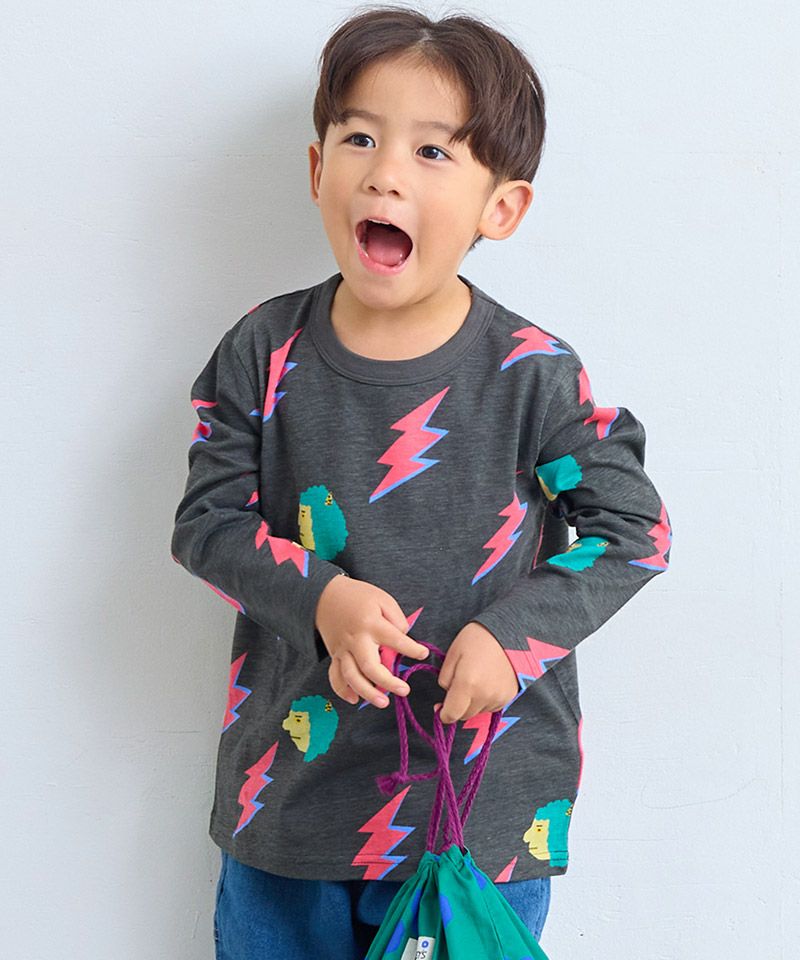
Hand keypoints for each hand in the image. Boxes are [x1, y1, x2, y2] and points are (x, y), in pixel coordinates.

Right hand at [315, 574, 429, 708]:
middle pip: (370, 666)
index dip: (411, 648)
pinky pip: (335, 677)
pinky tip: (354, 699)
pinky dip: (342, 690)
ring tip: (382, 702)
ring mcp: (342, 650)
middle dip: (387, 682)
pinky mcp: (334, 656)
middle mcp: (355, 640)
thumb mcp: (382, 598)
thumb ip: (396, 618)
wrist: (325, 595)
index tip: (422, 654)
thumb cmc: (358, 596)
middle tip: (404, 690)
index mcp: (370, 624)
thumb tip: (404, 638)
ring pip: (351, 677)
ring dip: (366, 692)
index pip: (395, 640)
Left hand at [435, 622, 519, 723]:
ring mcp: (499, 698)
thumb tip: (446, 695)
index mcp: (467, 685)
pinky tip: (487, 682)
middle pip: (464, 716)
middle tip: (458, 687)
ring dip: (472, 703)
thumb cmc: (477, 639)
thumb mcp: (453, 654)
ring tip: (475, 681)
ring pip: (478, 712)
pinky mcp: (509, 697)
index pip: (451, 715)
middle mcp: (484, 696)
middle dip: (458, 706)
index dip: (443, 713)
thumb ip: (445, 679)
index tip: (440, 706)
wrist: (509, 633)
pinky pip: (492, 706)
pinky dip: (486, 700)